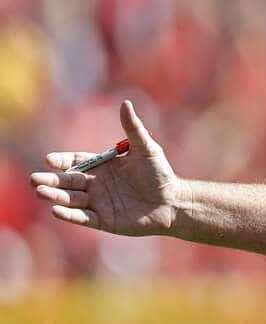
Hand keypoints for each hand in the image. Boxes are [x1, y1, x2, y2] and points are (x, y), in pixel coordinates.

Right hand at [29, 101, 181, 235]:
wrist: (173, 202)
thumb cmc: (160, 174)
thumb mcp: (147, 149)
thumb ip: (133, 129)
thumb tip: (125, 103)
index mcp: (102, 166)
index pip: (76, 162)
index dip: (62, 161)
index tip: (49, 160)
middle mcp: (96, 184)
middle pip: (68, 181)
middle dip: (51, 180)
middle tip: (35, 179)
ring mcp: (99, 203)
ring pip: (72, 199)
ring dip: (56, 196)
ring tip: (41, 192)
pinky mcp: (104, 220)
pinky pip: (83, 217)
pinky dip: (70, 215)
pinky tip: (56, 211)